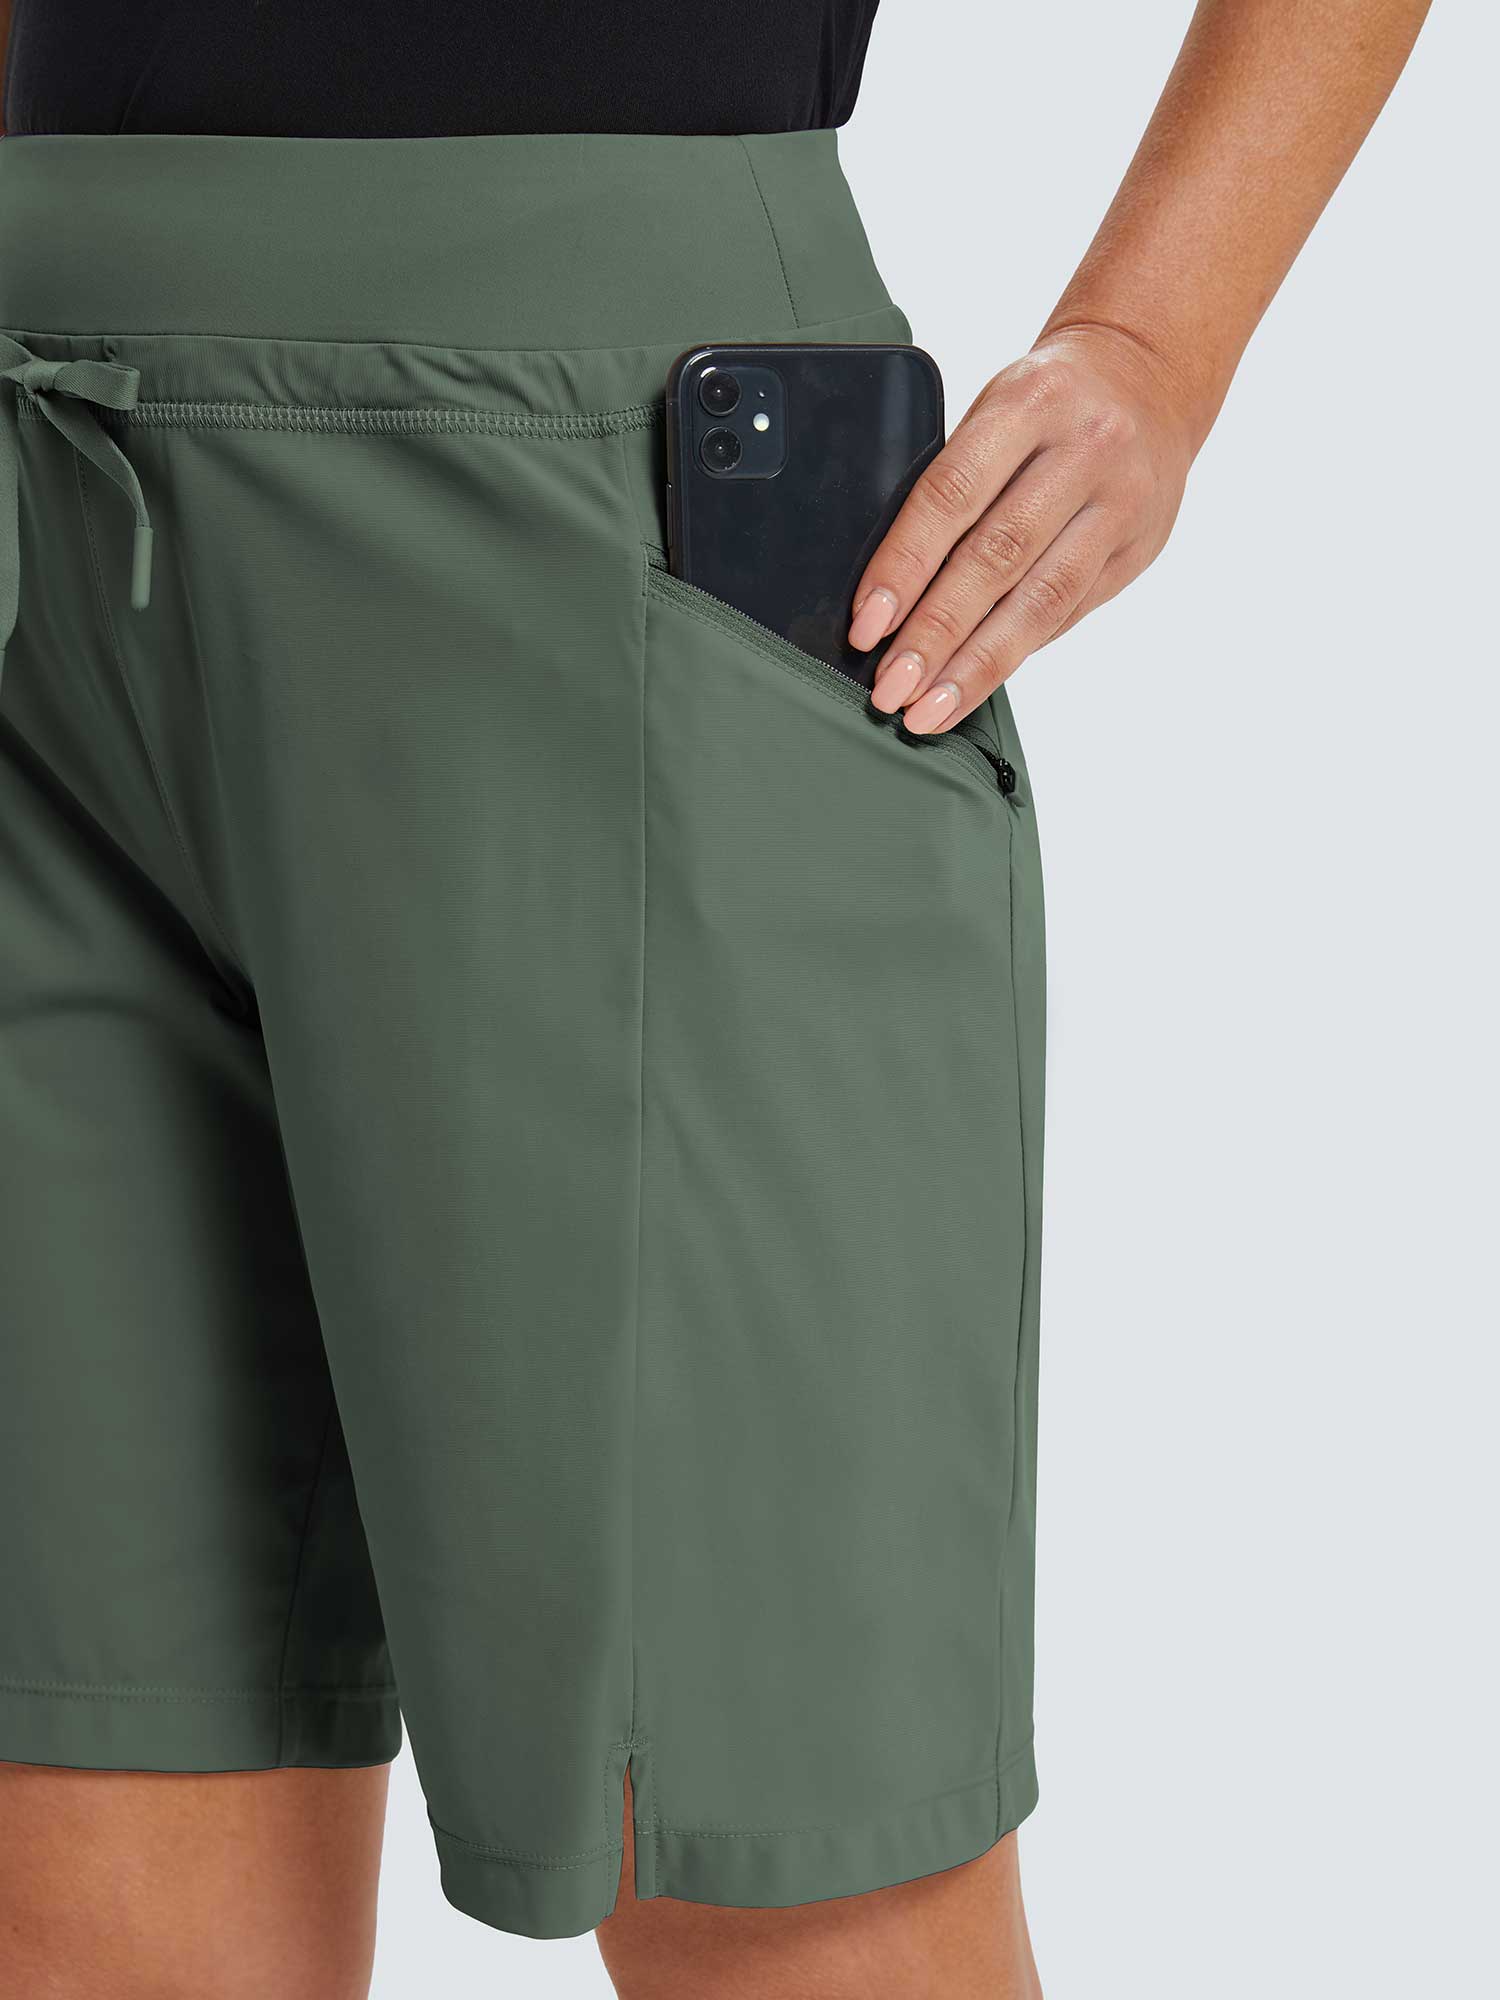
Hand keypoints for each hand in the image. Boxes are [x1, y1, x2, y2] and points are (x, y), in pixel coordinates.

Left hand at [847, 325, 1197, 730]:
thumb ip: (955, 479)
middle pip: (998, 558)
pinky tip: (977, 682)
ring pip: (1042, 601)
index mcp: (1031, 402)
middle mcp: (1085, 452)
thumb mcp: (997, 405)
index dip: (904, 567)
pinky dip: (1017, 651)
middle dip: (937, 634)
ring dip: (979, 665)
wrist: (1150, 377)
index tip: (867, 625)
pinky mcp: (1140, 548)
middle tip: (892, 688)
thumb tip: (891, 588)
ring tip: (930, 710)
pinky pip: (1069, 613)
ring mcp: (1121, 504)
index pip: (952, 495)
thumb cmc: (1047, 399)